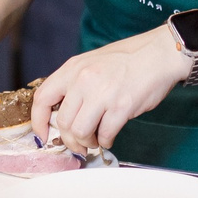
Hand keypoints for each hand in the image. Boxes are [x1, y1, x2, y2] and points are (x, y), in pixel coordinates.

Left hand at [32, 28, 186, 153]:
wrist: (159, 53)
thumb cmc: (128, 59)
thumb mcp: (91, 63)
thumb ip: (75, 84)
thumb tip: (64, 114)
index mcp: (72, 69)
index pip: (42, 98)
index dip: (38, 121)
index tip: (43, 134)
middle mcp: (83, 80)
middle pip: (63, 122)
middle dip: (69, 140)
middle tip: (79, 143)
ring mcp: (102, 94)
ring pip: (80, 132)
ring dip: (86, 142)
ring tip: (94, 140)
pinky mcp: (121, 107)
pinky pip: (105, 134)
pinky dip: (105, 141)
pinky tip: (109, 136)